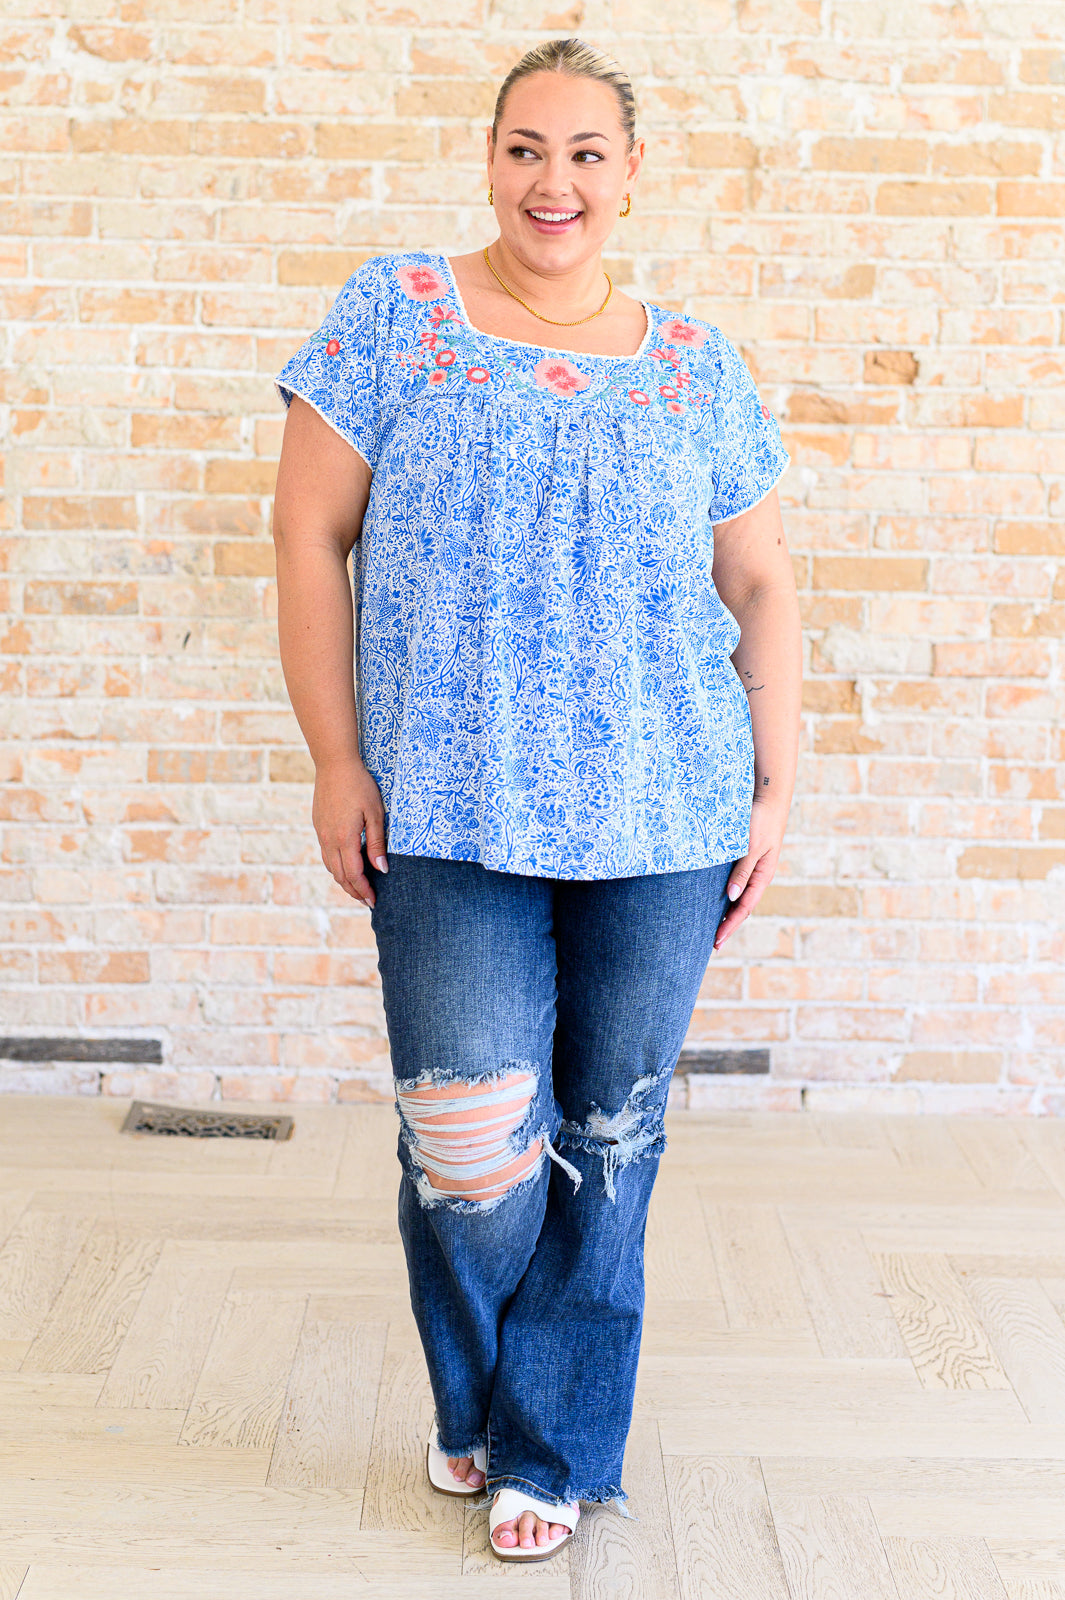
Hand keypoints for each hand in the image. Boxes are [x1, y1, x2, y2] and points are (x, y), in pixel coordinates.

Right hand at [312, 757, 387, 907]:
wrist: (334, 764)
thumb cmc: (359, 786)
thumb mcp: (375, 813)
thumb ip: (377, 843)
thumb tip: (381, 870)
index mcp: (344, 839)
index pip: (354, 874)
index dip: (364, 891)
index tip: (374, 901)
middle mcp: (329, 840)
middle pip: (340, 876)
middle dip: (354, 891)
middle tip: (368, 901)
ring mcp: (321, 833)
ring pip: (331, 867)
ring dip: (344, 881)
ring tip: (358, 889)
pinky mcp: (319, 827)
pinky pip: (326, 855)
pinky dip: (336, 867)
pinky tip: (346, 867)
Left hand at [713, 797, 788, 950]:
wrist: (769, 797)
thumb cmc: (760, 821)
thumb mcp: (751, 847)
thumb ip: (742, 871)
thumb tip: (732, 897)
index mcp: (763, 876)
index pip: (744, 908)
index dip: (730, 925)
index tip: (716, 940)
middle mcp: (758, 876)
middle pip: (742, 907)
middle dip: (728, 925)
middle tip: (714, 944)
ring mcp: (753, 868)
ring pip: (739, 897)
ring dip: (727, 913)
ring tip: (714, 928)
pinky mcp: (746, 858)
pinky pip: (736, 883)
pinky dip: (727, 896)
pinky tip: (717, 901)